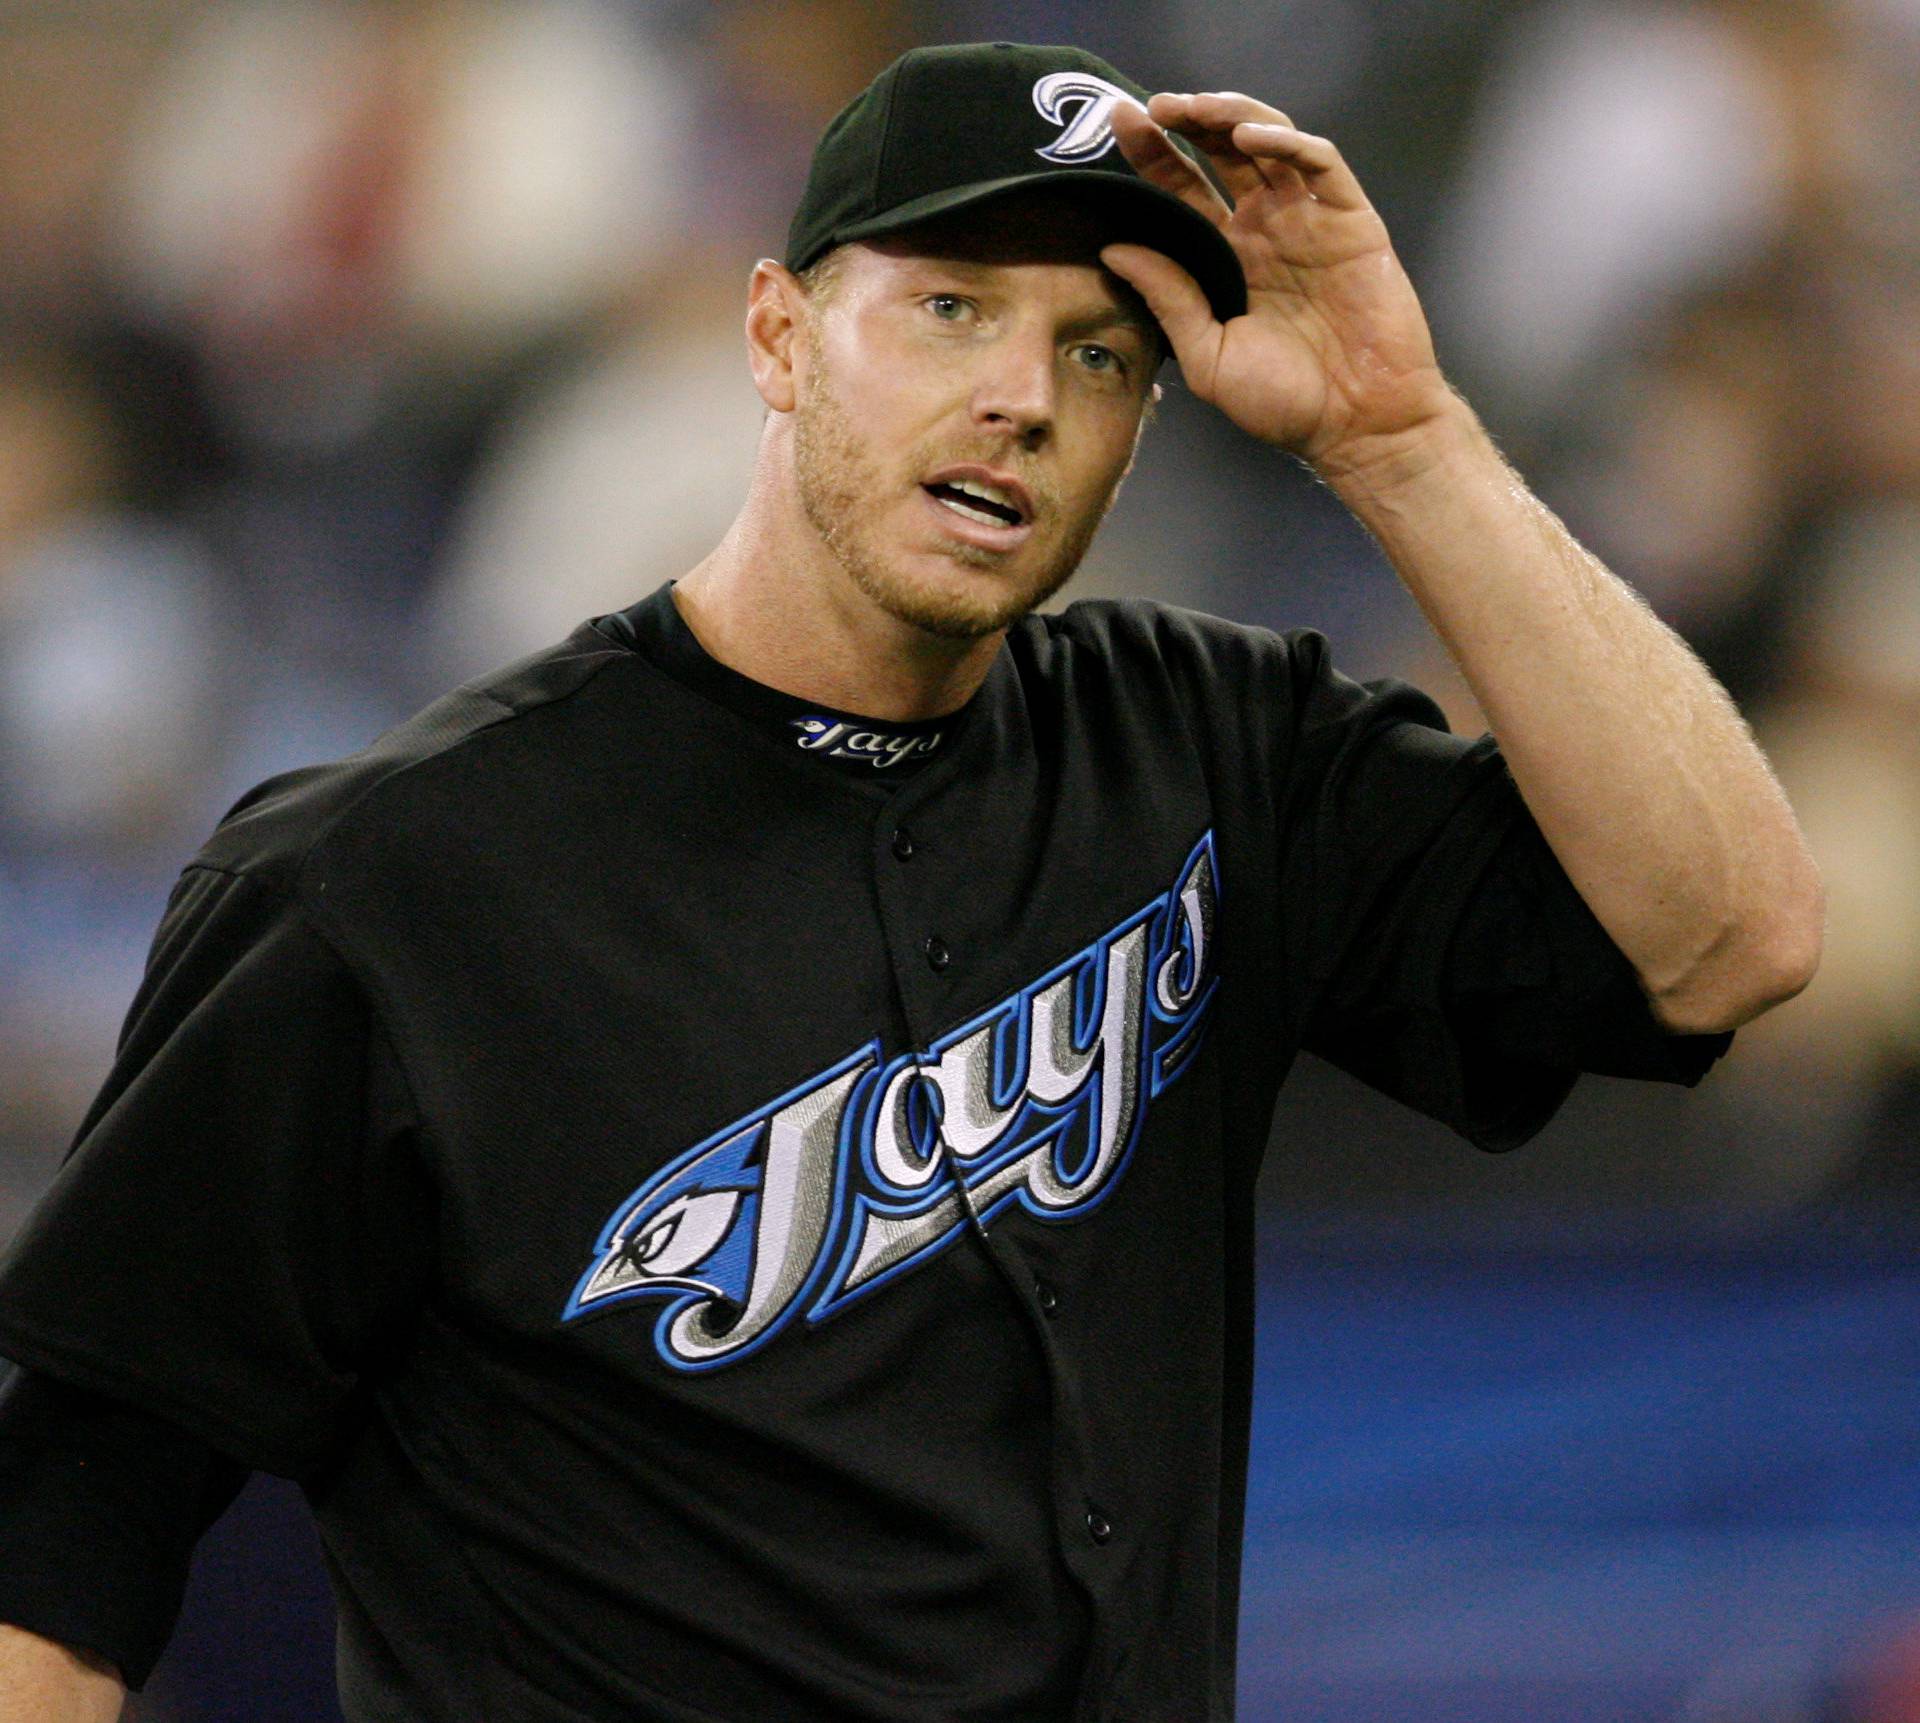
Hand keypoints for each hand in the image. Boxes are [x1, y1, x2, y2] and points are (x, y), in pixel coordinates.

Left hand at [1104, 91, 1452, 472]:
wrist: (1357, 426)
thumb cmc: (1286, 403)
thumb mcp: (1207, 356)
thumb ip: (1167, 299)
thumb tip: (1115, 250)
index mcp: (1228, 259)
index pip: (1183, 192)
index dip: (1153, 157)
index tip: (1118, 127)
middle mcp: (1266, 231)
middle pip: (1221, 154)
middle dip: (1185, 123)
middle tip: (1148, 107)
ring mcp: (1308, 221)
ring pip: (1268, 142)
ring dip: (1230, 115)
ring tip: (1191, 108)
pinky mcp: (1351, 221)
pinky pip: (1320, 163)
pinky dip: (1287, 141)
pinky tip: (1250, 135)